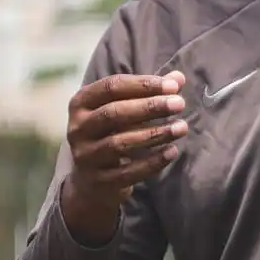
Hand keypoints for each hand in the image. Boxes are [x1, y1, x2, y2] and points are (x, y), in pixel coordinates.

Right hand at [60, 71, 187, 244]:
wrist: (91, 181)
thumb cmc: (111, 133)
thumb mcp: (124, 109)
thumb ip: (149, 92)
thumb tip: (179, 78)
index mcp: (81, 103)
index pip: (111, 87)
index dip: (143, 84)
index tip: (173, 86)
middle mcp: (77, 129)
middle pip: (114, 113)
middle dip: (150, 107)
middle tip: (180, 104)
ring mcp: (86, 157)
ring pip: (120, 143)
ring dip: (155, 134)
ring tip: (182, 127)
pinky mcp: (99, 181)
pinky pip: (128, 172)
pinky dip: (153, 162)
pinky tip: (172, 152)